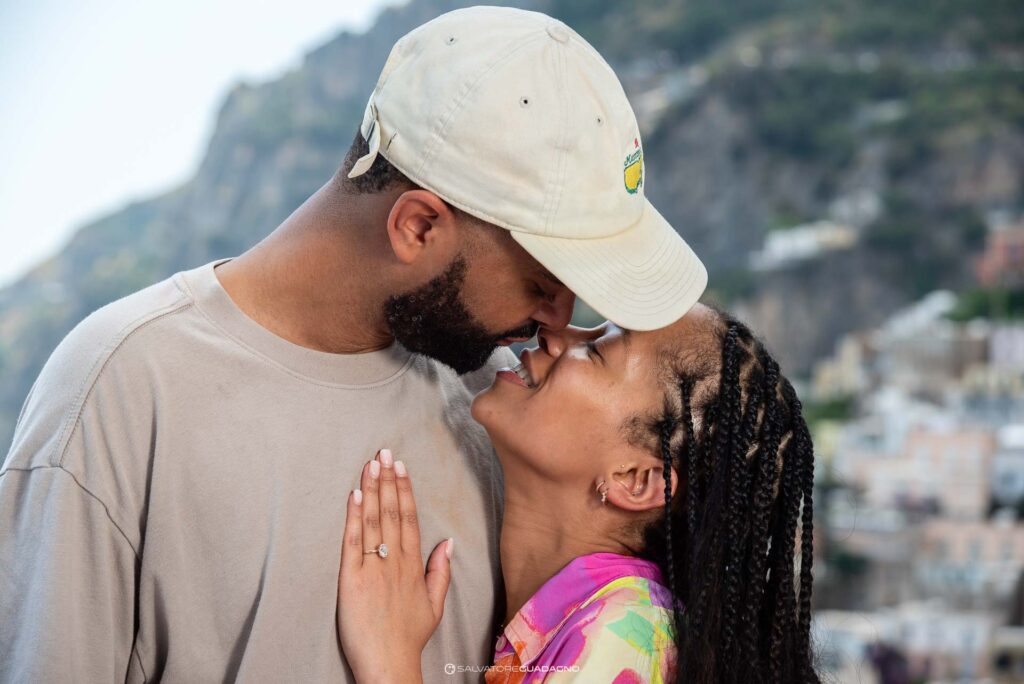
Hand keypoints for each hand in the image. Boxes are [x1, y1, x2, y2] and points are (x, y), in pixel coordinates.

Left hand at [337, 449, 452, 683]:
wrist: (389, 664)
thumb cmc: (409, 637)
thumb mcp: (434, 604)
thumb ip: (440, 570)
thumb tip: (447, 541)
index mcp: (413, 565)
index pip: (409, 518)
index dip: (404, 490)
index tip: (401, 466)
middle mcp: (395, 562)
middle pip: (392, 512)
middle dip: (387, 479)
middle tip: (383, 452)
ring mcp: (373, 569)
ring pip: (373, 521)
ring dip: (371, 490)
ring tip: (369, 464)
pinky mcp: (351, 580)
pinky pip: (353, 543)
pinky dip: (353, 518)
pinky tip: (353, 496)